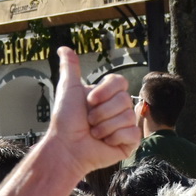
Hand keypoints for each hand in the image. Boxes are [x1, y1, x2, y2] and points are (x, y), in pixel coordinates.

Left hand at [46, 50, 141, 175]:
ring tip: (94, 133)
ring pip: (127, 117)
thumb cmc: (65, 121)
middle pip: (124, 100)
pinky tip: (104, 142)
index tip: (89, 101)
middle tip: (89, 121)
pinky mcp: (129, 142)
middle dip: (101, 112)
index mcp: (108, 95)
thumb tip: (63, 48)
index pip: (120, 82)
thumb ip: (70, 68)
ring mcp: (125, 125)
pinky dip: (114, 138)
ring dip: (105, 126)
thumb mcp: (68, 89)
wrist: (66, 147)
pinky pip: (132, 133)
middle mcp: (118, 108)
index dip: (105, 91)